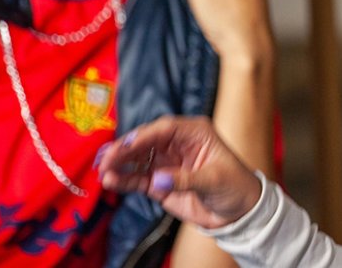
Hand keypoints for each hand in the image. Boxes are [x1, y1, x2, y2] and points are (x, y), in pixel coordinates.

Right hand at [98, 115, 261, 228]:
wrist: (238, 212)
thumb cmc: (235, 186)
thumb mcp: (215, 180)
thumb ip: (186, 179)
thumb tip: (157, 179)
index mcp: (195, 132)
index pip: (164, 128)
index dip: (143, 135)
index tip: (126, 146)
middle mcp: (177, 143)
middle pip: (145, 141)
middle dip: (124, 149)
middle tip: (107, 160)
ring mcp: (166, 162)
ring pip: (137, 159)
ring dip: (119, 164)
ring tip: (103, 172)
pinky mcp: (159, 182)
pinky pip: (137, 178)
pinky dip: (124, 180)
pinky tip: (111, 181)